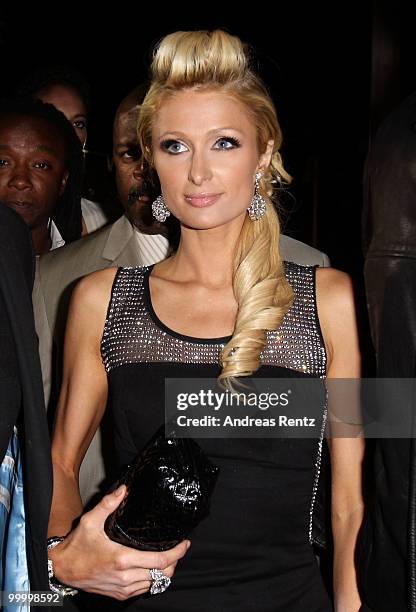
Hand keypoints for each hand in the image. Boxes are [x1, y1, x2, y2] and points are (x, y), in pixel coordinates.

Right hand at [49, 485, 189, 599]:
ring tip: (166, 557)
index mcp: (122, 559)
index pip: (161, 560)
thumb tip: (124, 489)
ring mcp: (122, 589)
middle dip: (175, 562)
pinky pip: (143, 590)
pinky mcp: (118, 595)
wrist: (62, 569)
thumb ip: (108, 504)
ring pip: (154, 584)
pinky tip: (150, 568)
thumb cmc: (77, 545)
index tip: (185, 543)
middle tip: (178, 548)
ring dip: (163, 572)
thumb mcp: (91, 521)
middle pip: (163, 575)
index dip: (177, 553)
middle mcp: (125, 577)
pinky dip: (151, 580)